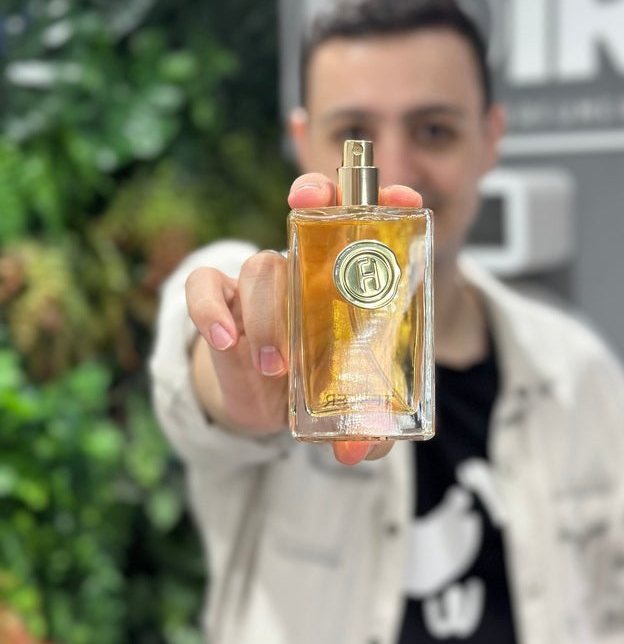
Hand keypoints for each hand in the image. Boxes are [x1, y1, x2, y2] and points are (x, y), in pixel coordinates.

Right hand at [185, 173, 421, 464]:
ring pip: (264, 266)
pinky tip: (226, 342)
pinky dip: (212, 310)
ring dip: (269, 314)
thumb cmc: (320, 388)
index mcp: (353, 283)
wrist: (265, 402)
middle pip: (312, 214)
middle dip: (315, 194)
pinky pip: (206, 286)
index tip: (397, 198)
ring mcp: (263, 282)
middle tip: (310, 202)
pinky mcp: (220, 300)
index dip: (384, 203)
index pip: (373, 227)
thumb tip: (356, 449)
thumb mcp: (351, 411)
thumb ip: (366, 430)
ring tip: (277, 367)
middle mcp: (309, 270)